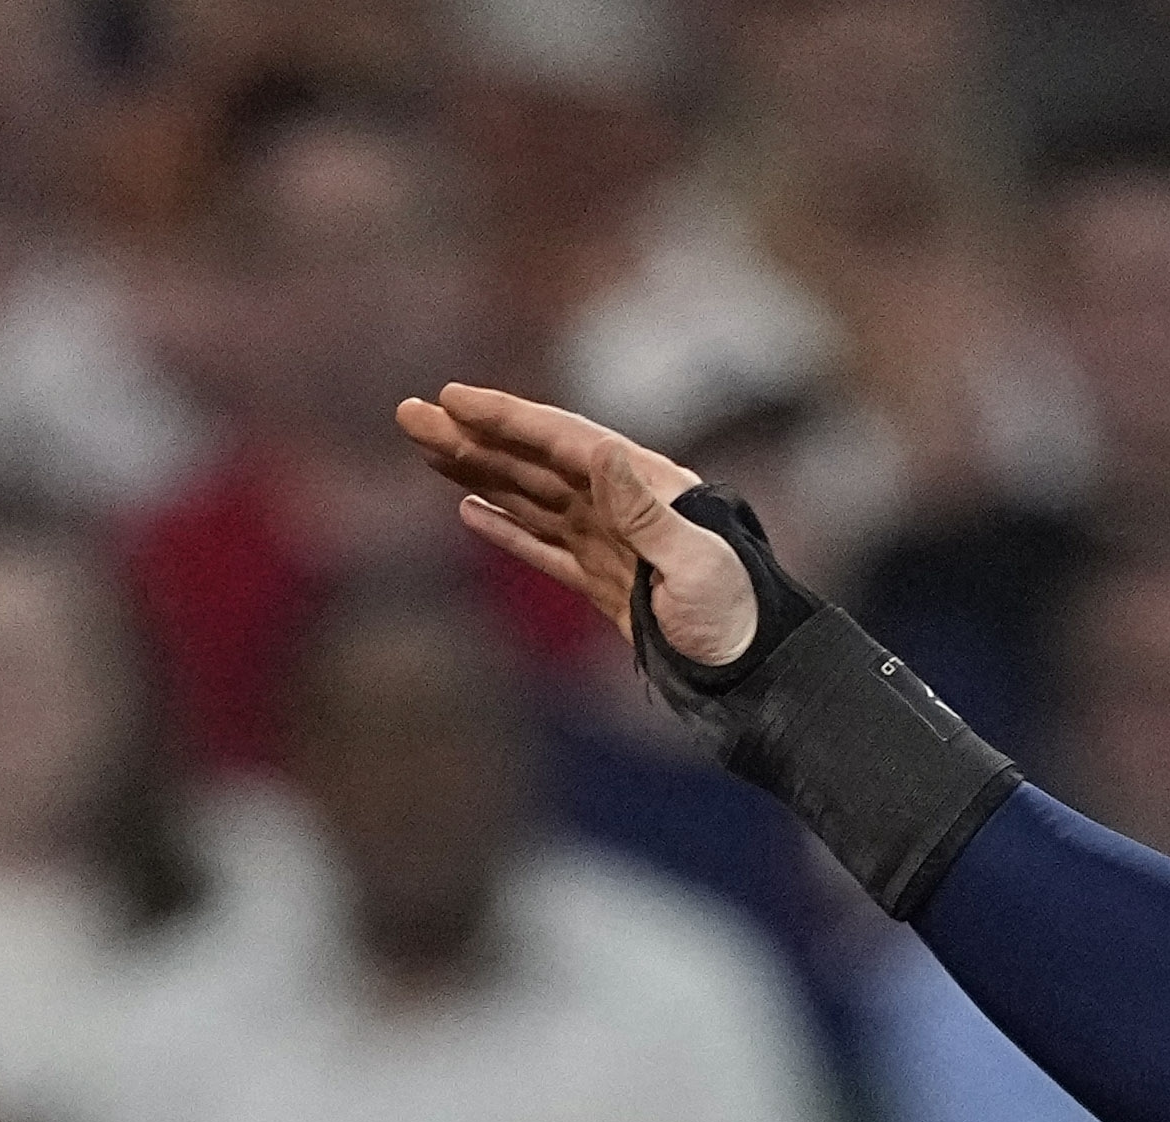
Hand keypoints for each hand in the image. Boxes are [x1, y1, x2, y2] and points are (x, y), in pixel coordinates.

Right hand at [398, 381, 751, 665]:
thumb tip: (601, 452)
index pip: (563, 441)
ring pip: (531, 498)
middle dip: (472, 437)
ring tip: (428, 449)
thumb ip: (646, 512)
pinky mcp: (606, 582)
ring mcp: (611, 543)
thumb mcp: (696, 565)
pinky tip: (472, 511)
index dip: (506, 419)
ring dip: (479, 473)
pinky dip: (507, 529)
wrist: (759, 673)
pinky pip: (546, 548)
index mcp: (645, 488)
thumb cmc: (737, 619)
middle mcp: (624, 505)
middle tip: (410, 414)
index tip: (453, 399)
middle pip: (534, 462)